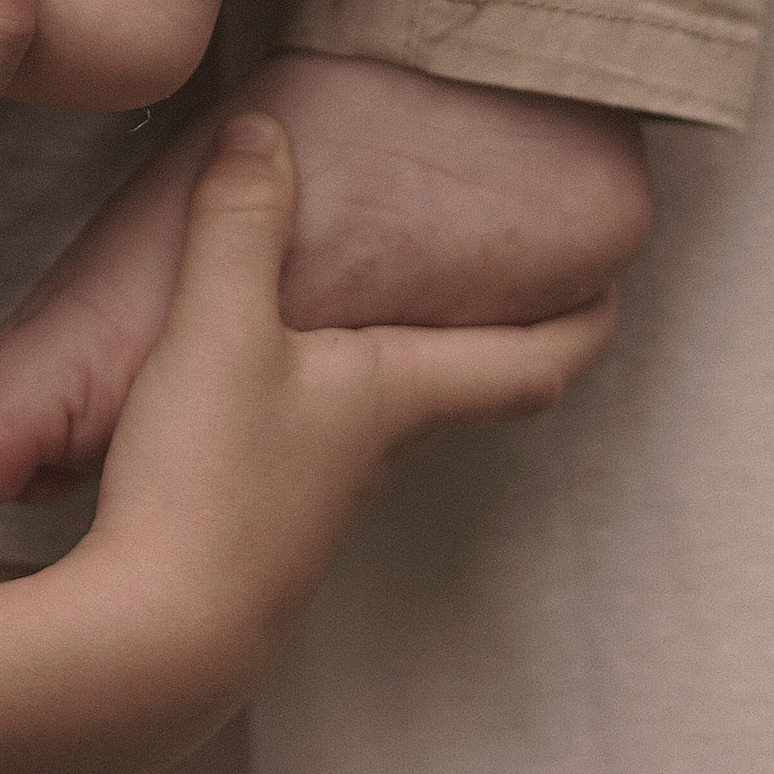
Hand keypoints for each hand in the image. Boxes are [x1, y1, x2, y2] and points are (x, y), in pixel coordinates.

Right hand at [0, 53, 651, 512]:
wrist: (157, 642)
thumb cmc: (212, 483)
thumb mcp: (219, 328)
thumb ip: (239, 225)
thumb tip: (262, 131)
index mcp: (396, 397)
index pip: (525, 362)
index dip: (579, 321)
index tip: (617, 286)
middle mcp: (375, 450)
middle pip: (458, 388)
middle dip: (485, 335)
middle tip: (494, 281)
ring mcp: (318, 499)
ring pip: (380, 416)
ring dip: (392, 365)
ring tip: (372, 310)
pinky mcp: (260, 530)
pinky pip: (309, 442)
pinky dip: (315, 397)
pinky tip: (262, 383)